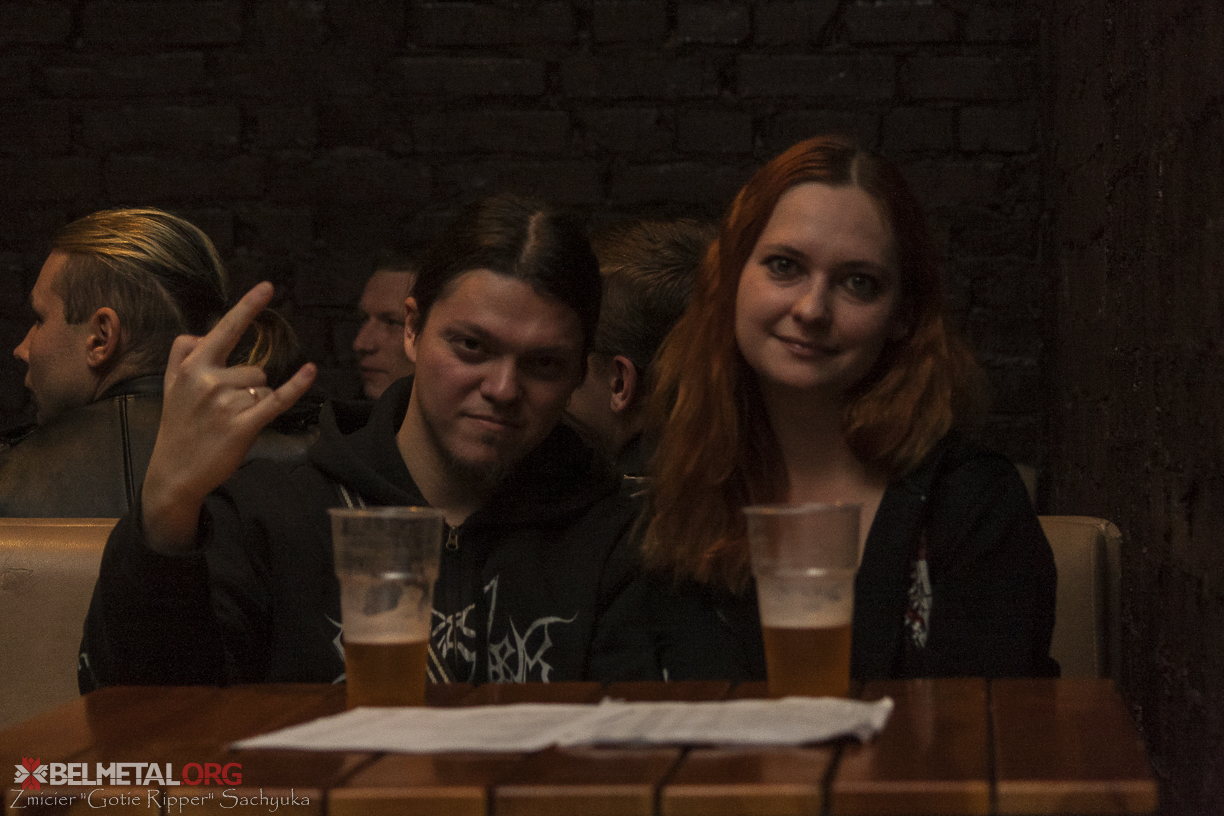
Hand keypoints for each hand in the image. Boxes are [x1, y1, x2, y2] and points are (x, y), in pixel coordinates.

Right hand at [141, 283, 316, 551]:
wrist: (174, 473)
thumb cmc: (178, 427)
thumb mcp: (170, 386)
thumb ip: (182, 354)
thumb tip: (201, 334)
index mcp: (192, 366)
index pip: (226, 330)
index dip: (248, 307)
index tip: (269, 287)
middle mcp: (208, 380)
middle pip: (255, 369)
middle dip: (248, 388)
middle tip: (223, 413)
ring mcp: (226, 403)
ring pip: (264, 388)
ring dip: (256, 404)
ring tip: (230, 423)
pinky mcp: (243, 425)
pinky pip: (277, 399)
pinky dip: (296, 386)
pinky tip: (311, 371)